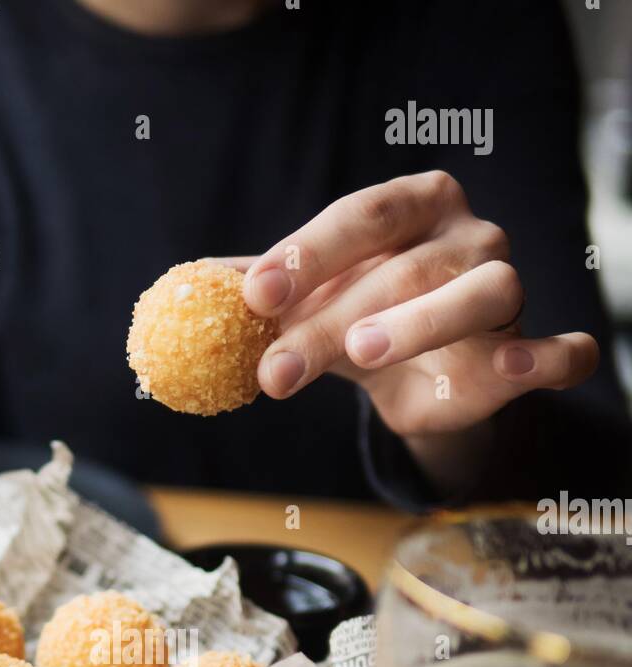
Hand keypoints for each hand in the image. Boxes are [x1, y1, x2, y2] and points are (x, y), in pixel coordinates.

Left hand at [236, 171, 598, 438]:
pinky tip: (517, 367)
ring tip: (365, 352)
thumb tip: (191, 288)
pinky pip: (559, 353)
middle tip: (277, 368)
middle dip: (334, 320)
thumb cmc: (362, 317)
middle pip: (406, 269)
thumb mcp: (311, 300)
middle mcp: (470, 236)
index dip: (309, 252)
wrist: (419, 378)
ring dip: (424, 322)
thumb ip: (262, 290)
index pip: (364, 216)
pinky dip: (548, 357)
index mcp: (414, 205)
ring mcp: (509, 291)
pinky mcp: (531, 353)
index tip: (255, 295)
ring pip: (485, 294)